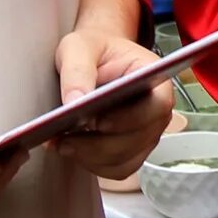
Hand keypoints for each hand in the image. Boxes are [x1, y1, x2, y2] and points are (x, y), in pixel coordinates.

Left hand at [49, 22, 177, 178]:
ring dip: (92, 157)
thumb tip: (75, 103)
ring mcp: (146, 134)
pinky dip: (93, 165)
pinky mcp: (131, 150)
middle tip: (63, 139)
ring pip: (126, 159)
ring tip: (60, 144)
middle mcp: (157, 110)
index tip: (97, 122)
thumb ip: (77, 71)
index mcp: (155, 79)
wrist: (93, 60)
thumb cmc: (92, 49)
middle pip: (140, 139)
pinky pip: (117, 169)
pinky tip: (71, 149)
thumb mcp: (78, 48)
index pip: (157, 105)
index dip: (131, 118)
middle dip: (99, 145)